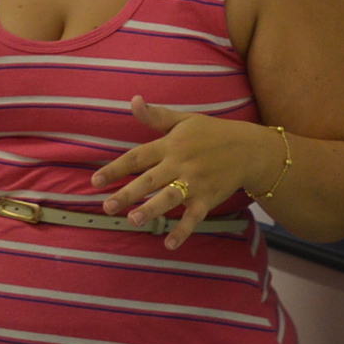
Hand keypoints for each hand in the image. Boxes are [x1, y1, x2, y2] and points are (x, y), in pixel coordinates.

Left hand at [90, 99, 273, 249]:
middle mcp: (180, 163)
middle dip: (127, 193)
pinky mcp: (208, 198)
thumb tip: (133, 100)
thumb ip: (156, 116)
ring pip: (169, 198)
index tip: (95, 181)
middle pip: (149, 180)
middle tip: (107, 207)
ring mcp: (195, 182)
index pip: (137, 156)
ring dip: (151, 210)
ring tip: (132, 220)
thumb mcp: (184, 120)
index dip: (115, 168)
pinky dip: (183, 230)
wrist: (248, 149)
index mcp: (171, 145)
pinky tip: (170, 243)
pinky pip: (194, 217)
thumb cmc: (211, 133)